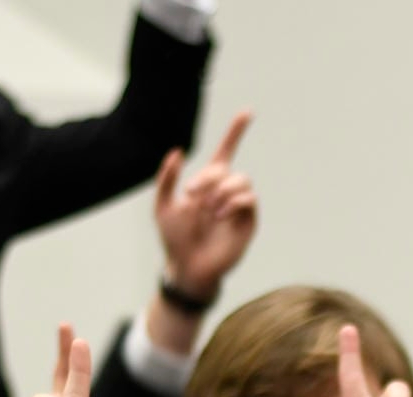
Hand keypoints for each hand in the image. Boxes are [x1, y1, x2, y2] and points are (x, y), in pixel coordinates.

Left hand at [155, 110, 257, 300]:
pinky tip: (219, 215)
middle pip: (227, 168)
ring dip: (222, 190)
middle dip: (209, 178)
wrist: (187, 267)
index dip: (236, 132)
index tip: (248, 113)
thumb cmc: (174, 240)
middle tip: (192, 196)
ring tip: (209, 210)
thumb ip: (167, 179)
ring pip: (242, 181)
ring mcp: (238, 206)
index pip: (225, 151)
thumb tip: (178, 151)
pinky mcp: (248, 222)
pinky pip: (249, 199)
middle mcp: (225, 192)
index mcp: (207, 184)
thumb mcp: (162, 206)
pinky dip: (233, 202)